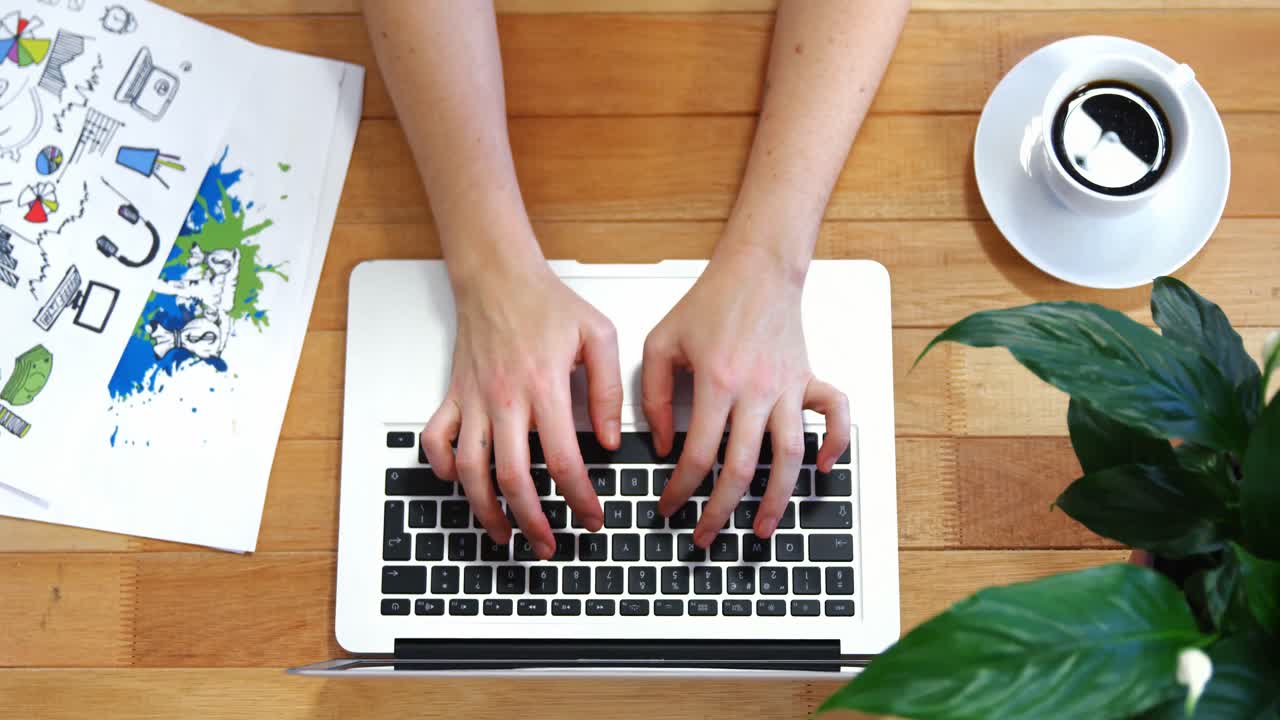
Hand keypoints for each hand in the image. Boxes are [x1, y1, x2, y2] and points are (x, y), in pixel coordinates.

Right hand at [421, 258, 618, 558]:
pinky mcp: (454, 395)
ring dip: (484, 510)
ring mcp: (473, 400)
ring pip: (470, 470)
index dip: (579, 498)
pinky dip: (442, 468)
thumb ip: (608, 389)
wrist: (498, 276)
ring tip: (503, 534)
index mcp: (544, 387)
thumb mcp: (598, 336)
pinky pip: (435, 440)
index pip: (563, 460)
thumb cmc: (546, 303)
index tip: (592, 517)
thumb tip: (610, 439)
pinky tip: (459, 483)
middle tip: (548, 544)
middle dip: (532, 521)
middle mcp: (504, 399)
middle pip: (513, 478)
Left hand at [642, 244, 849, 546]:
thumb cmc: (709, 303)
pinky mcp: (808, 379)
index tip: (668, 507)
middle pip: (741, 468)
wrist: (756, 269)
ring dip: (777, 498)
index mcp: (717, 382)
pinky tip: (823, 468)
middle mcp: (756, 390)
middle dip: (720, 511)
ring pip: (788, 456)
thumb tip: (660, 445)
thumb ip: (653, 396)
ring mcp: (787, 387)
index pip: (698, 455)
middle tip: (705, 535)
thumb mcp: (661, 343)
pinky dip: (834, 442)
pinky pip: (833, 415)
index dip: (680, 489)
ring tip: (761, 529)